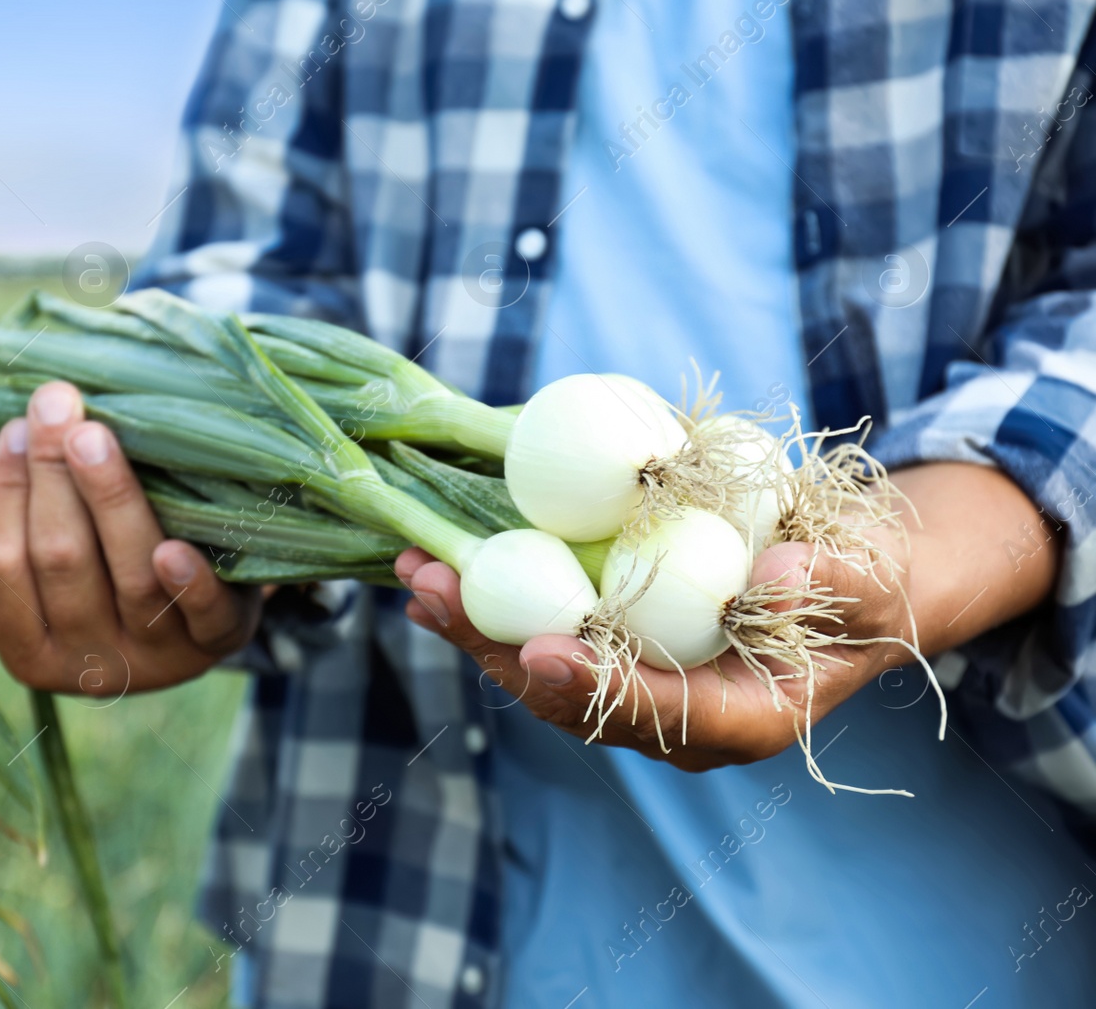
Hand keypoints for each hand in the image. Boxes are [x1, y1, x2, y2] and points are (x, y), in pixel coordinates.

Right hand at [0, 381, 262, 694]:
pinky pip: (206, 618)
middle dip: (50, 479)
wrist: (195, 606)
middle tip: (51, 408)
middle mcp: (92, 665)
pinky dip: (188, 584)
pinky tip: (175, 548)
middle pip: (61, 565)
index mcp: (30, 653)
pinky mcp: (220, 639)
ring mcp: (160, 656)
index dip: (3, 500)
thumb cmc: (90, 578)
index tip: (12, 433)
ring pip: (130, 577)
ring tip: (93, 436)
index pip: (1, 572)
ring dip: (110, 500)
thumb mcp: (21, 584)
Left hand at [396, 462, 1057, 771]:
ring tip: (414, 578)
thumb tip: (766, 578)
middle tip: (435, 594)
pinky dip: (496, 606)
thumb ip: (834, 584)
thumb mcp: (877, 582)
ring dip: (477, 627)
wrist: (863, 589)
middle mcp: (678, 718)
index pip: (662, 713)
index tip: (541, 649)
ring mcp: (641, 688)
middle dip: (497, 650)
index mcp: (745, 718)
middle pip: (573, 700)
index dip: (598, 687)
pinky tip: (445, 574)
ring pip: (544, 673)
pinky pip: (547, 637)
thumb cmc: (875, 589)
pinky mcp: (619, 652)